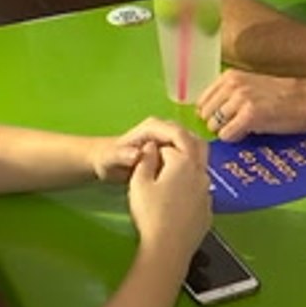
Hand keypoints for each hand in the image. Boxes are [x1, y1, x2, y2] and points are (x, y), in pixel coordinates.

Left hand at [91, 117, 206, 182]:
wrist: (107, 162)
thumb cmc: (107, 159)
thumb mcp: (110, 158)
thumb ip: (122, 155)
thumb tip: (137, 155)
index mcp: (153, 127)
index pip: (178, 133)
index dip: (187, 148)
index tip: (191, 168)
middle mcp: (165, 128)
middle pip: (190, 137)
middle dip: (196, 155)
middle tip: (197, 176)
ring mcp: (170, 138)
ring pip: (194, 145)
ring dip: (198, 160)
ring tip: (196, 179)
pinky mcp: (173, 148)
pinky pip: (190, 153)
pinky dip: (194, 164)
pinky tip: (192, 179)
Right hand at [127, 142, 211, 249]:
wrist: (169, 248)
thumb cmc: (150, 214)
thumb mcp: (139, 184)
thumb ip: (144, 160)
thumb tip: (151, 146)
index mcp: (184, 161)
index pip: (172, 142)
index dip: (158, 145)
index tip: (147, 152)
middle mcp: (201, 172)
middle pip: (195, 145)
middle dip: (180, 141)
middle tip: (164, 148)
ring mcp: (208, 191)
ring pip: (200, 167)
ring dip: (187, 162)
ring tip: (168, 171)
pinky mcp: (208, 208)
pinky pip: (201, 188)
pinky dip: (191, 183)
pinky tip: (178, 195)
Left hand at [197, 69, 305, 140]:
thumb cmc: (284, 95)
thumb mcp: (251, 86)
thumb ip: (229, 95)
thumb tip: (210, 115)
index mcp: (230, 76)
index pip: (202, 101)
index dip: (212, 114)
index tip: (224, 120)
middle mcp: (232, 85)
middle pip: (205, 115)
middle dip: (218, 124)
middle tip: (236, 126)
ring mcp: (240, 100)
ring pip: (214, 126)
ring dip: (227, 131)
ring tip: (245, 128)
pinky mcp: (250, 116)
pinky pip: (227, 135)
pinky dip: (236, 138)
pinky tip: (251, 132)